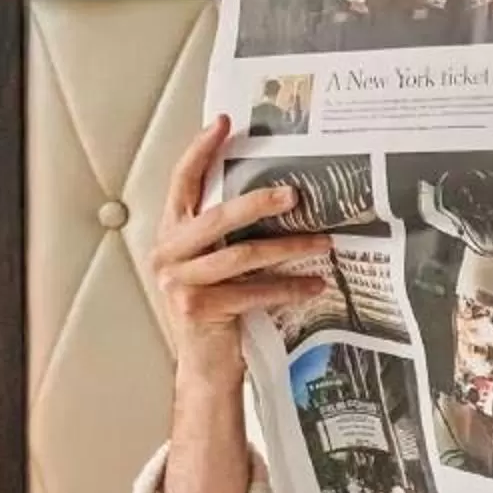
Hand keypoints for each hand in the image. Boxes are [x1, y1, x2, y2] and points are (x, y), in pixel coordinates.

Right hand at [151, 115, 330, 395]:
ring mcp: (178, 281)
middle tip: (295, 193)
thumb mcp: (218, 268)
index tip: (224, 123)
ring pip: (241, 254)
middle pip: (216, 216)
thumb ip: (227, 236)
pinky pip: (253, 290)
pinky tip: (316, 284)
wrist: (206, 368)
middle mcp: (168, 253)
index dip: (200, 151)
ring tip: (324, 241)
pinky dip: (289, 287)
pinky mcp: (197, 307)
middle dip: (258, 202)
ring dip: (289, 248)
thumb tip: (278, 198)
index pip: (182, 183)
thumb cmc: (218, 313)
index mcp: (171, 235)